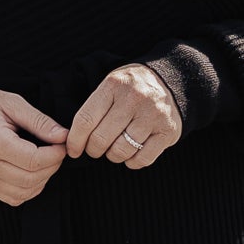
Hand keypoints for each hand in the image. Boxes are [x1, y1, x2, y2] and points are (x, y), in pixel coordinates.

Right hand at [0, 82, 68, 205]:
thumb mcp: (12, 103)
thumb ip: (39, 121)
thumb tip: (63, 137)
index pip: (33, 160)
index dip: (55, 155)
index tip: (61, 144)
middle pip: (31, 179)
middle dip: (52, 167)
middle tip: (56, 150)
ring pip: (24, 192)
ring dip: (42, 179)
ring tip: (44, 160)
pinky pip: (13, 198)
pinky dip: (29, 189)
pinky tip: (31, 172)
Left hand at [66, 63, 181, 168]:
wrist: (169, 81)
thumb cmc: (131, 89)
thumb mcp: (111, 86)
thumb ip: (94, 109)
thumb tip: (73, 141)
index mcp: (114, 85)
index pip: (86, 120)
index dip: (75, 140)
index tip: (73, 150)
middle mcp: (134, 99)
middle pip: (101, 139)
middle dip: (93, 150)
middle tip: (95, 149)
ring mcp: (153, 115)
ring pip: (121, 151)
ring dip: (113, 156)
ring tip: (114, 149)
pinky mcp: (167, 131)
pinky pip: (142, 159)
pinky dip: (132, 162)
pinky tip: (130, 154)